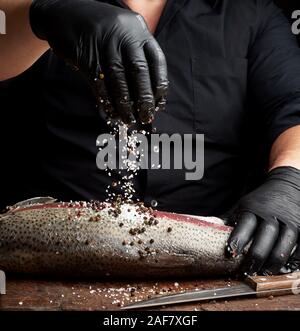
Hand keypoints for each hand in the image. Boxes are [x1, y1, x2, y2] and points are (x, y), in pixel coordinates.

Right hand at [30, 0, 167, 124]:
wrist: (65, 14)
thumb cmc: (102, 32)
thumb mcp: (125, 35)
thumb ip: (137, 57)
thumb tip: (149, 94)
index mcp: (138, 30)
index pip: (156, 61)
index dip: (159, 86)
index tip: (158, 104)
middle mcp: (123, 34)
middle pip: (138, 71)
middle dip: (144, 98)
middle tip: (146, 117)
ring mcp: (104, 44)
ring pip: (118, 79)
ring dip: (125, 104)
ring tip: (129, 119)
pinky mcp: (86, 55)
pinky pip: (99, 83)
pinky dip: (106, 100)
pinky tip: (111, 112)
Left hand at [227, 167, 299, 275]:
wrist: (287, 186)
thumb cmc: (260, 202)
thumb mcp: (243, 205)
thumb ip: (230, 220)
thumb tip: (210, 232)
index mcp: (254, 209)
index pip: (246, 224)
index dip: (239, 240)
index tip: (231, 254)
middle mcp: (273, 215)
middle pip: (265, 238)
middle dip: (256, 257)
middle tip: (247, 272)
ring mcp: (290, 222)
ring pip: (283, 246)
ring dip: (273, 263)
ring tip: (263, 274)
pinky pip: (299, 249)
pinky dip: (292, 262)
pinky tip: (282, 270)